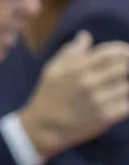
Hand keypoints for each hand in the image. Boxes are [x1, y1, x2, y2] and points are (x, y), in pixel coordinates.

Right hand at [19, 31, 128, 156]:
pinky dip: (124, 103)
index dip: (123, 50)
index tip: (125, 52)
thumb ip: (70, 52)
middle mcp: (90, 82)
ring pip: (126, 86)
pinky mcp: (106, 117)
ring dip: (123, 86)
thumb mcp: (52, 70)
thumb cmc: (48, 96)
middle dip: (125, 67)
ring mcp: (99, 100)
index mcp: (77, 68)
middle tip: (120, 72)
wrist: (43, 128)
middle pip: (124, 67)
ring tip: (115, 89)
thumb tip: (85, 36)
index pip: (112, 52)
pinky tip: (116, 103)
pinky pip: (126, 105)